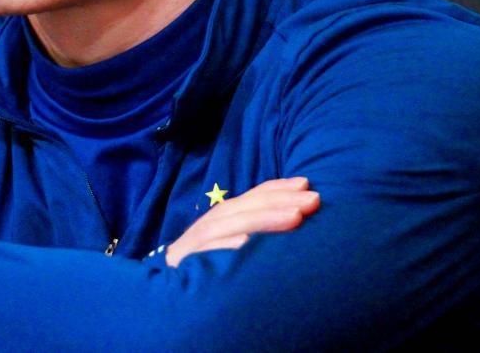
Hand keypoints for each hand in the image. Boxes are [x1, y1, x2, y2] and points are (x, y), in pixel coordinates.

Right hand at [164, 177, 319, 266]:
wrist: (168, 296)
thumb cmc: (208, 271)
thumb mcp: (232, 245)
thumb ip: (255, 230)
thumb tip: (295, 214)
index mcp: (221, 222)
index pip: (249, 199)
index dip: (276, 189)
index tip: (305, 183)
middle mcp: (208, 229)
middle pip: (241, 209)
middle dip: (278, 202)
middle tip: (312, 200)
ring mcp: (194, 247)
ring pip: (227, 227)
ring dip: (261, 220)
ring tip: (294, 217)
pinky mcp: (184, 266)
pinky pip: (205, 256)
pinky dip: (225, 247)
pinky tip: (246, 244)